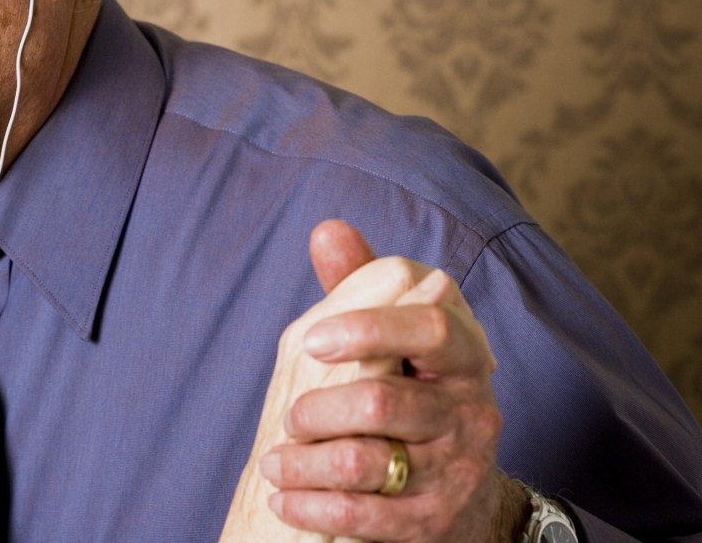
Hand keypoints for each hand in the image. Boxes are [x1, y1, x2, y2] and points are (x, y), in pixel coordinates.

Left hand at [262, 220, 527, 540]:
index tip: (311, 342)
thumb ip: (362, 286)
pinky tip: (285, 499)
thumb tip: (328, 230)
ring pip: (366, 460)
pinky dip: (313, 506)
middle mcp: (471, 409)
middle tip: (287, 418)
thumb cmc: (408, 389)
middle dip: (317, 410)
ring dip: (303, 462)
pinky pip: (365, 516)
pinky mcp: (435, 519)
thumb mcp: (391, 336)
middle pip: (383, 401)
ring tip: (272, 463)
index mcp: (463, 352)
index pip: (431, 326)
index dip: (368, 328)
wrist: (451, 487)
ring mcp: (457, 468)